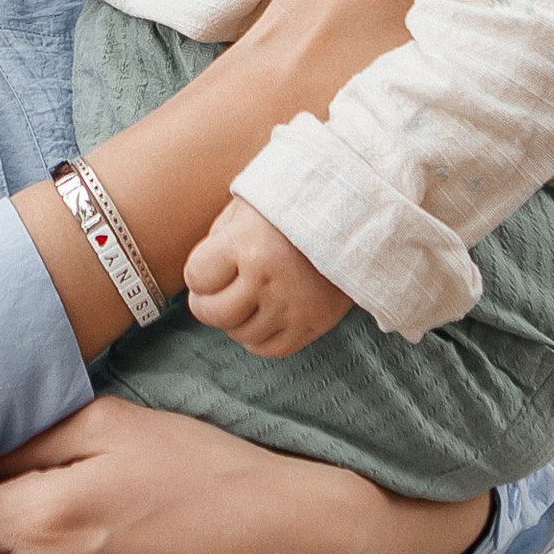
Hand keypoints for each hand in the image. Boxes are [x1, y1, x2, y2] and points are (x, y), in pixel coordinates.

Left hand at [185, 194, 352, 352]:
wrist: (357, 211)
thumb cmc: (293, 203)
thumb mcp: (248, 204)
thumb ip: (219, 239)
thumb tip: (200, 280)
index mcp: (248, 243)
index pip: (196, 278)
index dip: (199, 273)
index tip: (211, 264)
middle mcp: (270, 279)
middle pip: (214, 314)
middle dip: (208, 304)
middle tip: (219, 290)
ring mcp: (294, 305)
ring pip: (241, 335)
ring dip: (237, 321)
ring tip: (248, 297)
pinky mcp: (316, 322)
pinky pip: (272, 349)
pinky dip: (260, 337)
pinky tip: (264, 315)